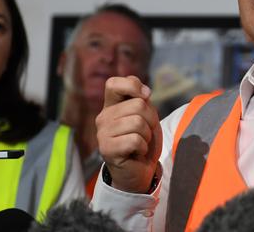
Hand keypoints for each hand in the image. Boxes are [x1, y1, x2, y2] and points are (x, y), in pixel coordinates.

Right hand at [96, 76, 161, 192]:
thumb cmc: (143, 140)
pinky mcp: (107, 149)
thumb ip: (142, 100)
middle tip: (145, 133)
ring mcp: (103, 133)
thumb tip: (144, 93)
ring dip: (147, 135)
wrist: (140, 170)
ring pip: (138, 122)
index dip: (133, 85)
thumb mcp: (146, 115)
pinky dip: (143, 147)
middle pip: (138, 105)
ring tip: (140, 143)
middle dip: (150, 119)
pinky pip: (135, 140)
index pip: (113, 83)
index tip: (145, 97)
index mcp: (111, 106)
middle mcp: (103, 117)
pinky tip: (136, 152)